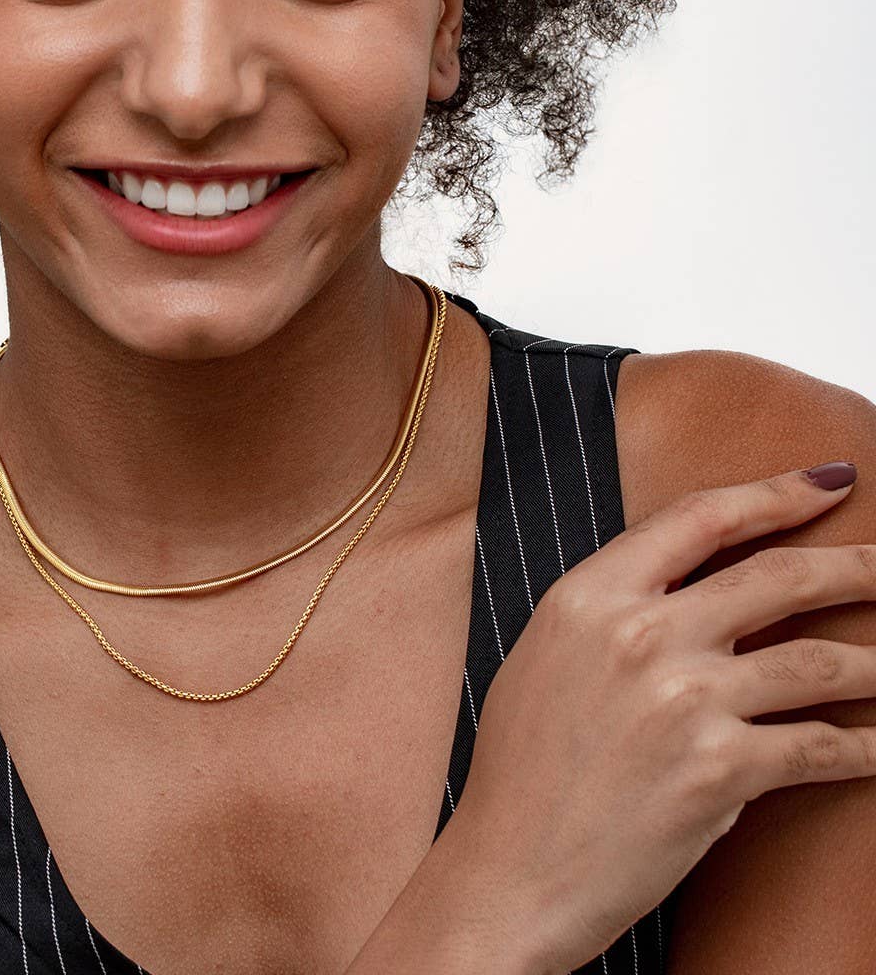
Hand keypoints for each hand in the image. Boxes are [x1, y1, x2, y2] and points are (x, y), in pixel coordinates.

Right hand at [448, 463, 874, 972]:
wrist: (509, 868)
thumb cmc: (522, 767)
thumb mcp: (548, 655)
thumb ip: (616, 609)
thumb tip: (700, 589)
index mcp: (589, 595)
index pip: (700, 518)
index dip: (775, 493)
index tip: (828, 482)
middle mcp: (641, 634)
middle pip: (777, 576)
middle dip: (854, 566)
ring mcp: (684, 701)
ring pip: (819, 661)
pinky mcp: (719, 773)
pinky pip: (820, 746)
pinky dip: (864, 746)